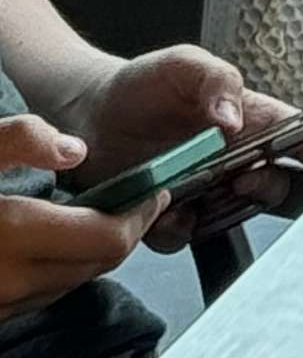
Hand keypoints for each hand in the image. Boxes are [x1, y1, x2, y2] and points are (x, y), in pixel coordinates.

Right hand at [0, 115, 154, 310]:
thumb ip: (21, 139)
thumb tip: (75, 151)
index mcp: (12, 236)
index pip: (105, 241)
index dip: (140, 215)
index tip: (155, 189)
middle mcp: (8, 282)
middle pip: (96, 266)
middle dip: (125, 233)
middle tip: (140, 199)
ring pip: (72, 284)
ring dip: (96, 253)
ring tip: (107, 214)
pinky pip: (41, 295)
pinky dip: (63, 269)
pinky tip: (61, 239)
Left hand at [77, 50, 288, 247]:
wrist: (90, 115)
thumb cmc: (143, 85)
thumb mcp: (183, 64)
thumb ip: (215, 80)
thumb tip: (235, 116)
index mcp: (247, 116)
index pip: (297, 130)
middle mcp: (232, 158)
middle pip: (274, 182)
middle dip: (269, 185)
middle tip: (248, 177)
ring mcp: (204, 190)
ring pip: (234, 215)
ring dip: (222, 210)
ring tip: (201, 194)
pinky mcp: (170, 216)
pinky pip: (186, 235)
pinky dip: (179, 228)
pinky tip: (166, 210)